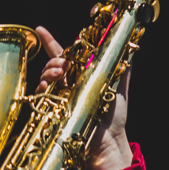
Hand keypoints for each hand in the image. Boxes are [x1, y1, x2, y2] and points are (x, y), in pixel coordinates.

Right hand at [35, 25, 133, 169]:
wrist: (108, 140)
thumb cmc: (115, 116)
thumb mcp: (119, 88)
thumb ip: (121, 68)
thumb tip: (129, 47)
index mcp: (82, 75)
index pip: (64, 55)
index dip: (50, 42)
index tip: (40, 30)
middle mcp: (68, 83)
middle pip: (53, 62)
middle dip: (54, 58)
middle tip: (64, 65)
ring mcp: (60, 95)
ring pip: (45, 74)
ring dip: (49, 70)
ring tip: (59, 74)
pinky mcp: (53, 107)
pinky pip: (41, 92)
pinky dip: (42, 85)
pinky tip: (47, 85)